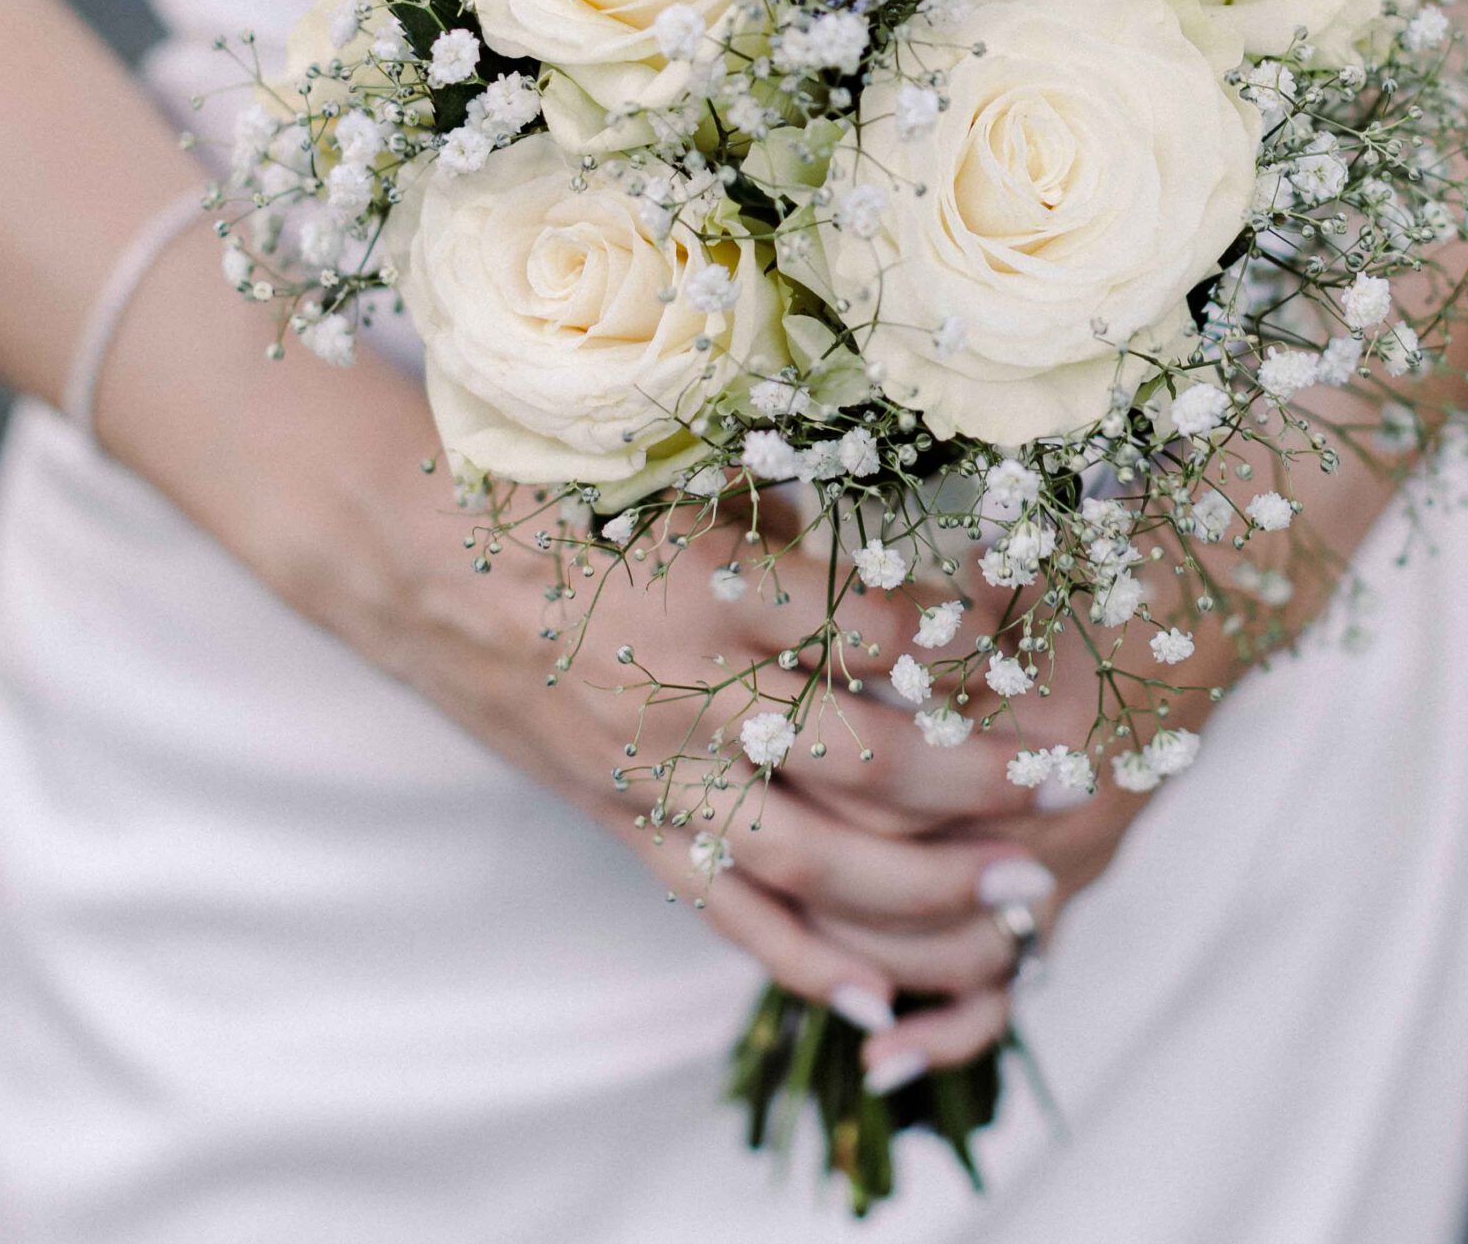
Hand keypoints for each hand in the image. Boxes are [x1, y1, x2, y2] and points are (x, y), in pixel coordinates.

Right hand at [99, 278, 1036, 1059]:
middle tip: (1061, 787)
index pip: (876, 621)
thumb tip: (895, 523)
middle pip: (870, 759)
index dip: (968, 626)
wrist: (406, 551)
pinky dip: (796, 961)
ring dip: (924, 891)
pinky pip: (722, 910)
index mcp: (717, 582)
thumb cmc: (546, 487)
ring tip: (1015, 901)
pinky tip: (870, 996)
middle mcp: (696, 689)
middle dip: (978, 782)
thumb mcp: (674, 472)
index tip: (1039, 616)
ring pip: (814, 861)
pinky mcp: (623, 818)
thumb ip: (784, 513)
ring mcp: (657, 768)